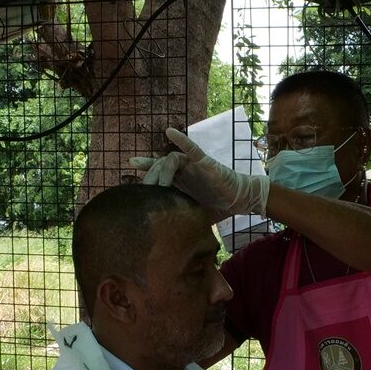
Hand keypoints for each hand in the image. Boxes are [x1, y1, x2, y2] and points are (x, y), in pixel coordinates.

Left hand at [128, 127, 269, 216]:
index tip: (130, 168)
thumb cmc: (219, 206)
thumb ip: (182, 218)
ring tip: (157, 182)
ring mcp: (194, 165)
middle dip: (148, 172)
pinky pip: (192, 150)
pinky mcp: (206, 163)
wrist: (240, 200)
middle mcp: (185, 170)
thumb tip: (168, 237)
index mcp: (181, 181)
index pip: (159, 173)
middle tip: (138, 180)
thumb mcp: (194, 214)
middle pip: (160, 165)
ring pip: (171, 160)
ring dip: (162, 169)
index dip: (145, 170)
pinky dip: (182, 141)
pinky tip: (170, 132)